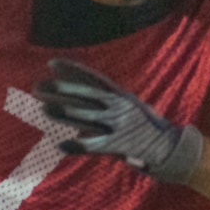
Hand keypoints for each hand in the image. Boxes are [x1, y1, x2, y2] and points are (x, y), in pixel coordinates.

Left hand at [32, 57, 204, 183]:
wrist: (169, 147)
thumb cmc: (145, 127)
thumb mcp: (128, 107)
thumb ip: (106, 101)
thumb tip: (82, 94)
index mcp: (121, 95)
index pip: (93, 78)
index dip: (72, 69)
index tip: (51, 62)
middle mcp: (120, 106)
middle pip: (86, 94)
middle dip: (62, 89)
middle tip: (39, 86)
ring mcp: (120, 124)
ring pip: (87, 116)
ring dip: (64, 112)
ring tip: (44, 108)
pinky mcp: (120, 144)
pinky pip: (95, 145)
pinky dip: (78, 146)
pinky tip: (61, 145)